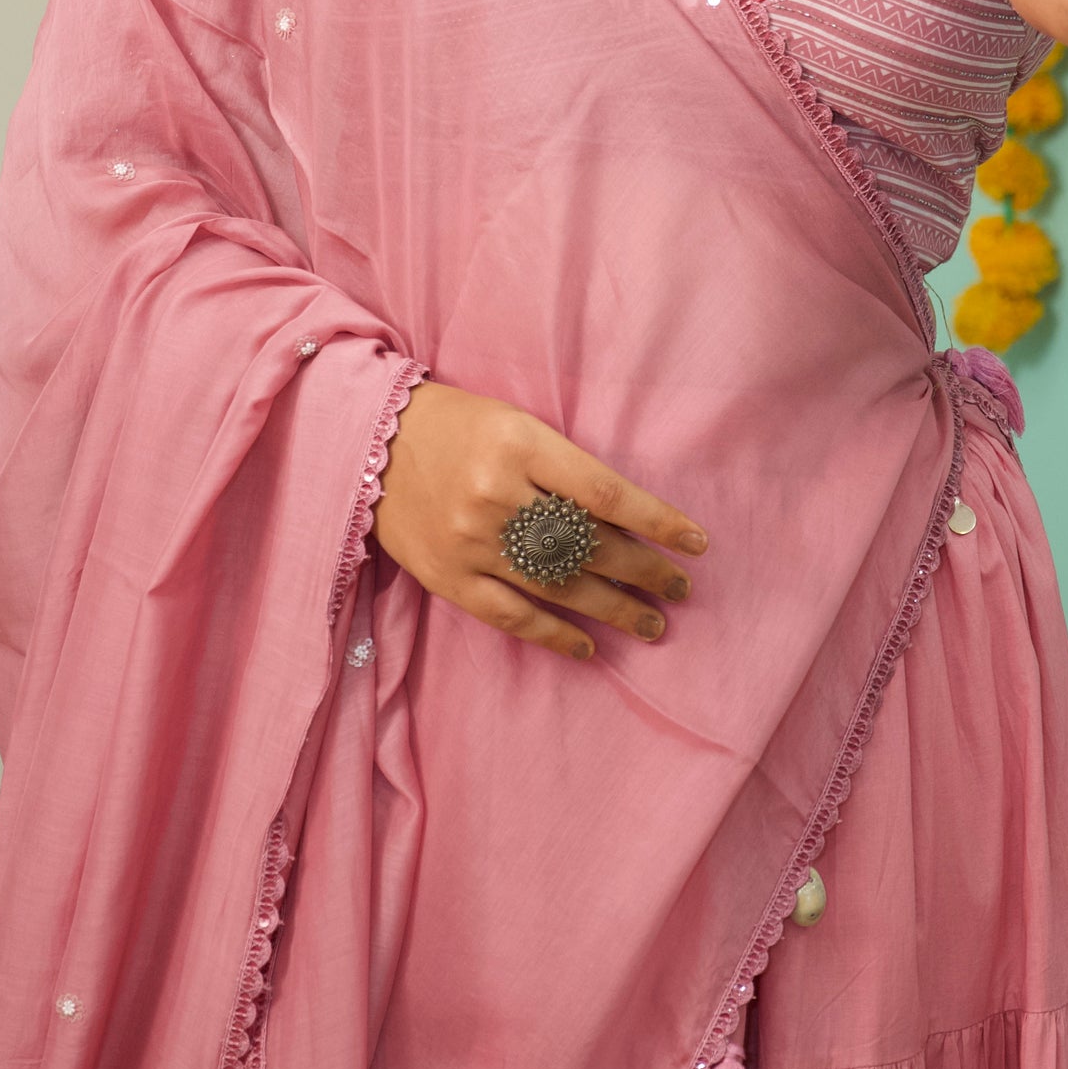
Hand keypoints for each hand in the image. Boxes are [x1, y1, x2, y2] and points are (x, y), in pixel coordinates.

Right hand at [370, 378, 707, 661]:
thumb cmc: (458, 425)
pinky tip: (589, 645)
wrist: (371, 441)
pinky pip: (511, 615)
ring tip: (652, 623)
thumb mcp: (516, 424)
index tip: (696, 541)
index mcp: (521, 444)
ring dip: (613, 608)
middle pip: (589, 543)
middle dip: (644, 569)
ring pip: (558, 584)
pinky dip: (554, 634)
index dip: (657, 521)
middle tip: (681, 587)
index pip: (607, 492)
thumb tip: (627, 518)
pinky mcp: (448, 577)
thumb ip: (563, 467)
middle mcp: (497, 494)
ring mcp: (471, 541)